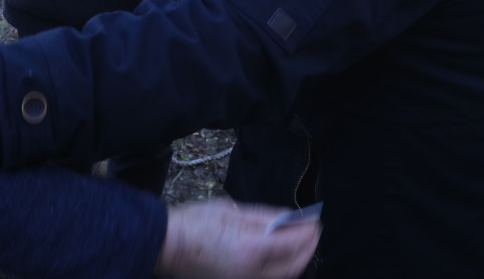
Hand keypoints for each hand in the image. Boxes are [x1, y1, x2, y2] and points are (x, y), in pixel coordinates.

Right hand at [158, 199, 320, 277]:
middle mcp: (252, 273)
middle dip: (308, 248)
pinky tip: (284, 257)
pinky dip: (284, 270)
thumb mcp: (232, 211)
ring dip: (298, 261)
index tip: (315, 220)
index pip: (291, 243)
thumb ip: (264, 217)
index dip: (307, 232)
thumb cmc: (195, 223)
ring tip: (303, 243)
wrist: (168, 245)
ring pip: (284, 277)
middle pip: (293, 266)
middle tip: (314, 231)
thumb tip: (290, 218)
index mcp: (250, 249)